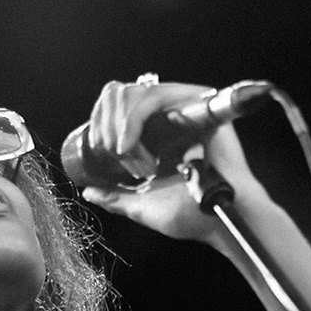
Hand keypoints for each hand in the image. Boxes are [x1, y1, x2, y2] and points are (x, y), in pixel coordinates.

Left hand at [74, 78, 263, 244]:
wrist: (220, 218)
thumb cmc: (192, 215)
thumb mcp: (143, 205)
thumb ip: (117, 196)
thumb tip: (90, 190)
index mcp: (158, 132)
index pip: (116, 106)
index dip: (99, 121)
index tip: (98, 151)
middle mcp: (170, 115)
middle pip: (119, 94)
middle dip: (104, 125)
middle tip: (114, 157)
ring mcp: (184, 106)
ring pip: (131, 93)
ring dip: (119, 127)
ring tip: (129, 158)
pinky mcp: (197, 102)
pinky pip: (152, 95)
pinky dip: (132, 120)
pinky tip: (129, 145)